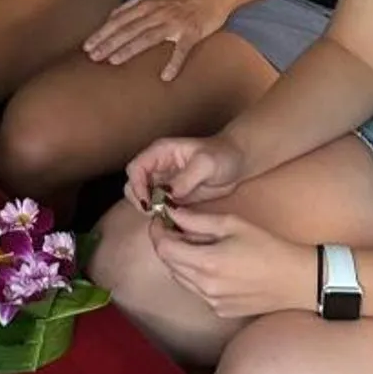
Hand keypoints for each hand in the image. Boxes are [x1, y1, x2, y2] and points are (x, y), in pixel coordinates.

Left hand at [84, 0, 232, 81]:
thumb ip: (132, 6)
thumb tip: (111, 17)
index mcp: (147, 4)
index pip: (119, 21)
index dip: (102, 34)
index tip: (87, 47)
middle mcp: (157, 12)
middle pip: (129, 29)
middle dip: (109, 43)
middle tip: (93, 57)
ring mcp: (175, 22)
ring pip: (148, 37)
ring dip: (130, 49)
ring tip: (114, 61)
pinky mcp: (192, 32)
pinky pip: (182, 49)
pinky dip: (174, 63)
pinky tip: (166, 76)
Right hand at [124, 133, 246, 214]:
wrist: (238, 163)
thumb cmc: (223, 155)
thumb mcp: (206, 163)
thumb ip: (186, 178)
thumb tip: (168, 194)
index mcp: (160, 152)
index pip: (136, 168)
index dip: (137, 185)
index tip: (148, 202)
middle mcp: (158, 167)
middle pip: (134, 184)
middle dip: (140, 200)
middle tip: (155, 212)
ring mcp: (165, 182)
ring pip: (144, 198)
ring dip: (150, 209)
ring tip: (165, 217)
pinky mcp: (174, 196)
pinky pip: (160, 207)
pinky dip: (161, 215)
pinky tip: (171, 221)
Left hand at [151, 209, 316, 321]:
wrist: (297, 280)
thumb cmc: (269, 247)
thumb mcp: (234, 224)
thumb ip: (198, 220)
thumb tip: (172, 214)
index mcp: (207, 263)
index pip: (163, 249)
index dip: (157, 232)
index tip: (160, 220)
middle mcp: (205, 287)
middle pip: (168, 264)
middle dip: (167, 244)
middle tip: (177, 228)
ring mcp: (212, 302)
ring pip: (180, 278)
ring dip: (180, 260)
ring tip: (197, 245)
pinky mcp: (220, 310)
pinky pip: (196, 291)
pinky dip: (195, 275)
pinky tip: (214, 264)